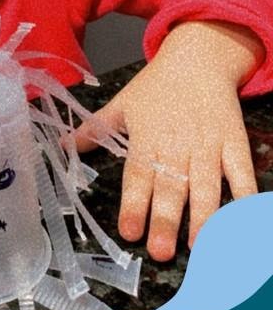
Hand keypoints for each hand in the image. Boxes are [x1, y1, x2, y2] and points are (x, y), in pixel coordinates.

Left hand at [74, 21, 262, 260]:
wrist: (198, 58)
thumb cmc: (157, 85)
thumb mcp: (122, 104)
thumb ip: (95, 130)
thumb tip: (62, 146)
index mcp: (147, 139)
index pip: (138, 176)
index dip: (133, 204)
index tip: (129, 232)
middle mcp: (178, 146)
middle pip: (171, 187)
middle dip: (166, 220)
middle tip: (160, 251)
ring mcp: (209, 146)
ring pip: (207, 186)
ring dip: (204, 217)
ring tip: (200, 246)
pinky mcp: (234, 142)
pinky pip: (242, 173)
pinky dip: (246, 196)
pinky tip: (245, 221)